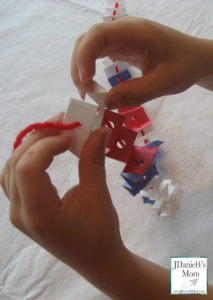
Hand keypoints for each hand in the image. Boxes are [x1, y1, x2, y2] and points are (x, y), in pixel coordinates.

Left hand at [0, 114, 125, 284]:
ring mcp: (17, 213)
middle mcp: (20, 213)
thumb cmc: (100, 233)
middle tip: (65, 123)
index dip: (47, 143)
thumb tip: (99, 130)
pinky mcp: (22, 210)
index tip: (72, 134)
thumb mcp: (98, 195)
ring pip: (10, 169)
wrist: (97, 260)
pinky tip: (44, 152)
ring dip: (31, 147)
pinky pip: (14, 178)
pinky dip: (27, 159)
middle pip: (16, 163)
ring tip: (55, 135)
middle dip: (39, 138)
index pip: (27, 167)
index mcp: (38, 214)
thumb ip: (93, 160)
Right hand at [71, 17, 212, 108]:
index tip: (87, 83)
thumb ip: (136, 93)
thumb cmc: (183, 66)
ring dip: (81, 69)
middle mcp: (123, 30)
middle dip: (79, 66)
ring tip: (88, 93)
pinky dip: (90, 70)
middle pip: (87, 40)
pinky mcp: (119, 47)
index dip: (85, 56)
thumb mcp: (164, 83)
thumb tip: (106, 104)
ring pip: (88, 47)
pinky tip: (93, 86)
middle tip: (85, 94)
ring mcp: (120, 38)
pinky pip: (97, 55)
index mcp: (135, 31)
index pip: (98, 34)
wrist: (194, 59)